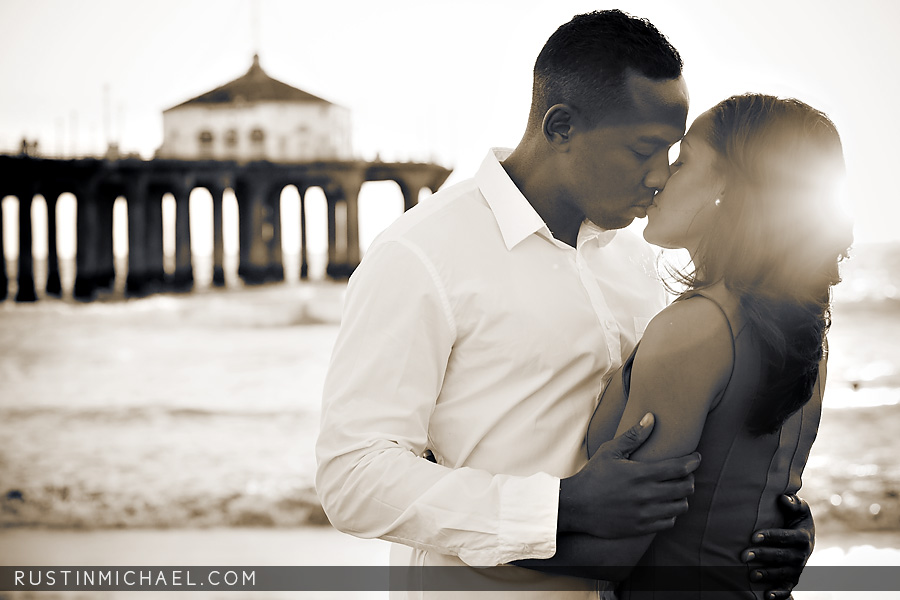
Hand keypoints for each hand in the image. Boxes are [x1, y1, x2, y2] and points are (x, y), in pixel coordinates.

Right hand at [558, 413, 699, 537]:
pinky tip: (665, 505)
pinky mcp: (641, 528)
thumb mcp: (610, 451)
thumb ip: (633, 436)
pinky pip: (669, 522)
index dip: (693, 461)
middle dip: (690, 478)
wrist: (576, 506)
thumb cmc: (593, 476)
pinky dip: (672, 513)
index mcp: (640, 474)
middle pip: (685, 488)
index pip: (678, 468)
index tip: (696, 457)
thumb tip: (651, 417)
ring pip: (680, 506)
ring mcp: (644, 514)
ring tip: (676, 489)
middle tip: (685, 473)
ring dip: (682, 496)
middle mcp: (646, 495)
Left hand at [741, 494, 814, 599]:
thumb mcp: (799, 509)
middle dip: (763, 556)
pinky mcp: (793, 578)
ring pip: (783, 573)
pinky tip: (767, 597)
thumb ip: (793, 503)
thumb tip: (783, 498)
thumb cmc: (796, 518)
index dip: (771, 537)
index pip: (787, 538)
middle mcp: (802, 555)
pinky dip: (780, 594)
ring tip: (751, 575)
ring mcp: (798, 568)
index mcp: (803, 537)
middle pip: (782, 556)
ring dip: (767, 575)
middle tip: (743, 556)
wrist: (804, 535)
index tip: (753, 536)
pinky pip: (788, 588)